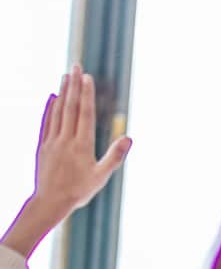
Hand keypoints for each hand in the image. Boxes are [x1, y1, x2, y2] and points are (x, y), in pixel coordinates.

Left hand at [2, 66, 131, 258]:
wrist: (50, 201)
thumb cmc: (79, 191)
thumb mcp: (102, 176)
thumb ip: (115, 156)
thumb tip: (129, 139)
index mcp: (81, 145)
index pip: (85, 114)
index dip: (86, 94)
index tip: (87, 77)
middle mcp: (65, 139)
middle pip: (70, 107)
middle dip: (74, 86)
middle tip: (76, 66)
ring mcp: (52, 140)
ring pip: (58, 111)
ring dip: (62, 92)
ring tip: (66, 76)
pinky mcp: (43, 145)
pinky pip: (46, 121)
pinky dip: (49, 107)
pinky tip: (52, 97)